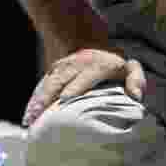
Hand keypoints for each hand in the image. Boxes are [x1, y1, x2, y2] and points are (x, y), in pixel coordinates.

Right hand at [22, 48, 144, 126]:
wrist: (95, 45)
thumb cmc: (115, 66)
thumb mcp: (130, 68)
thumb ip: (136, 79)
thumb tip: (136, 96)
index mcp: (98, 65)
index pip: (85, 76)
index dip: (75, 87)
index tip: (66, 100)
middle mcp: (78, 63)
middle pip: (61, 80)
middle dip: (50, 97)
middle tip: (41, 116)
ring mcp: (63, 66)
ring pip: (48, 82)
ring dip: (39, 100)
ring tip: (31, 120)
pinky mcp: (53, 70)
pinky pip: (42, 85)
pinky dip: (35, 100)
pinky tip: (29, 116)